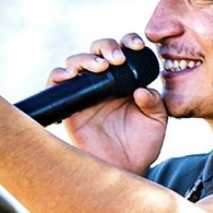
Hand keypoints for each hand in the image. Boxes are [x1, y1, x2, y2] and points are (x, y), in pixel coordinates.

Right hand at [55, 34, 167, 174]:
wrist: (125, 171)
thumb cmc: (142, 147)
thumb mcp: (157, 121)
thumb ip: (155, 102)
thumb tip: (141, 90)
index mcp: (125, 81)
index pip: (122, 51)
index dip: (127, 41)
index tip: (136, 45)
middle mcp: (103, 84)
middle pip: (97, 51)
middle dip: (106, 46)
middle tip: (117, 58)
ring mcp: (85, 94)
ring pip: (76, 63)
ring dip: (86, 58)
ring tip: (101, 67)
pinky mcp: (68, 108)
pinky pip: (56, 85)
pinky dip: (58, 75)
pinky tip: (71, 76)